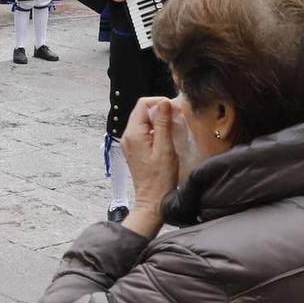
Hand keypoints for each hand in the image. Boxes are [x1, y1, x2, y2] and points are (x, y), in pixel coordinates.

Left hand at [119, 96, 179, 235]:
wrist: (153, 200)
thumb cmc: (160, 178)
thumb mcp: (165, 148)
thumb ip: (162, 123)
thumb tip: (164, 103)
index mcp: (133, 133)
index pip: (142, 104)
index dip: (159, 102)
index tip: (173, 109)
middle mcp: (127, 136)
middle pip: (141, 112)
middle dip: (159, 111)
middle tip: (175, 118)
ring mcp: (129, 143)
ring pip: (142, 121)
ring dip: (157, 121)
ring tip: (172, 128)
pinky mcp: (134, 150)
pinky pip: (143, 132)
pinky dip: (154, 130)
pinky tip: (166, 138)